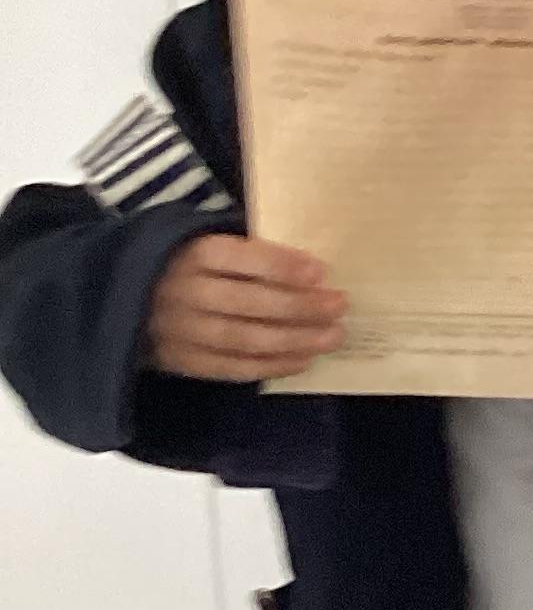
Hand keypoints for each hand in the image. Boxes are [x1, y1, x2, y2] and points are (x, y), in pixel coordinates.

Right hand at [147, 238, 345, 381]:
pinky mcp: (180, 361)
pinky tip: (303, 361)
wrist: (116, 297)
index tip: (321, 271)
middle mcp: (184, 292)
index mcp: (192, 254)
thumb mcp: (201, 241)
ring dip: (294, 340)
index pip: (242, 258)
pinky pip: (231, 368)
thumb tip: (308, 267)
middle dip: (300, 306)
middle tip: (339, 306)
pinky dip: (270, 366)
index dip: (283, 265)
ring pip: (244, 339)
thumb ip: (244, 252)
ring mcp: (180, 331)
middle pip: (249, 302)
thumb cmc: (181, 263)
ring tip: (332, 337)